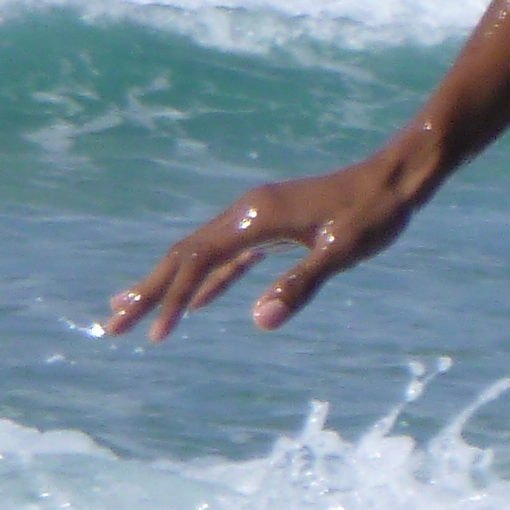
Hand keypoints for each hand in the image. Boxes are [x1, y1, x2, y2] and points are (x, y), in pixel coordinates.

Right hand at [104, 137, 438, 340]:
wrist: (398, 175)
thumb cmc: (375, 213)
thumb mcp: (342, 252)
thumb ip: (301, 285)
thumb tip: (259, 322)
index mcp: (255, 218)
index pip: (196, 263)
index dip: (169, 299)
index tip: (147, 333)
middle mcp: (247, 212)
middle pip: (184, 255)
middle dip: (148, 291)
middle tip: (111, 326)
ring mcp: (258, 216)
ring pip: (202, 253)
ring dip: (172, 284)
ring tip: (138, 313)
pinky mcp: (274, 223)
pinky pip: (230, 254)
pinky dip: (210, 278)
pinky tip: (202, 302)